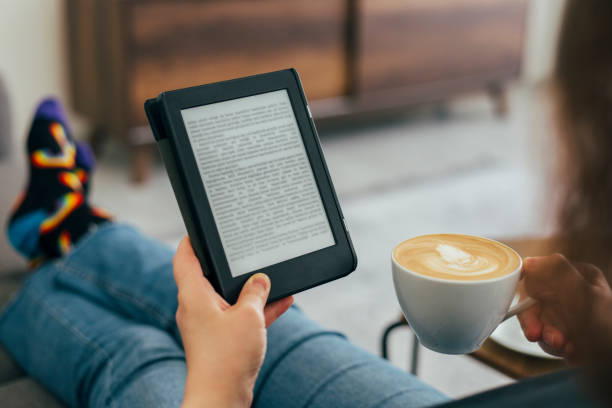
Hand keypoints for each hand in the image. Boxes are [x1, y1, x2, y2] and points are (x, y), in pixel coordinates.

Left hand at [173, 237, 293, 407]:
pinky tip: (283, 302)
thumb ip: (256, 292)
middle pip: (210, 276)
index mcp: (193, 295)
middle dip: (231, 265)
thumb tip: (260, 279)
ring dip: (250, 290)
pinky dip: (256, 310)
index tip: (202, 228)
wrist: (222, 397)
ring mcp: (208, 324)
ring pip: (229, 298)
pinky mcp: (220, 340)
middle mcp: (196, 307)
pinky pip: (239, 316)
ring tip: (273, 278)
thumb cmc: (227, 357)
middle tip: (245, 248)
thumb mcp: (248, 315)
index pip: (184, 258)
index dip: (192, 240)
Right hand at [518, 254, 611, 363]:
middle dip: (535, 319)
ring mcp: (566, 314)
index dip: (529, 289)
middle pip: (535, 299)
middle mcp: (570, 292)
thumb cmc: (609, 328)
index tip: (526, 303)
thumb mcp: (586, 295)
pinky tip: (569, 349)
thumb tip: (530, 262)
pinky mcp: (563, 333)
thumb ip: (559, 274)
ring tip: (562, 345)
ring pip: (537, 320)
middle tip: (537, 333)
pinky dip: (554, 346)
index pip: (540, 273)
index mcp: (579, 275)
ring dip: (546, 335)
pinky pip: (545, 337)